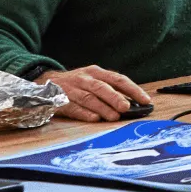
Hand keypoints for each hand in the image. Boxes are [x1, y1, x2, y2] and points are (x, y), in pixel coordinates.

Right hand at [35, 66, 150, 122]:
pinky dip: (84, 113)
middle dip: (115, 98)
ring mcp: (71, 89)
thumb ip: (110, 90)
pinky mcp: (60, 100)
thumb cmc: (77, 84)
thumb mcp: (93, 81)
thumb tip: (133, 104)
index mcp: (96, 72)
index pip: (118, 79)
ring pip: (88, 98)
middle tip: (126, 108)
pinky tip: (94, 119)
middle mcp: (84, 78)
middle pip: (102, 87)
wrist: (45, 82)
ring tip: (114, 117)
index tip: (145, 100)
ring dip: (102, 108)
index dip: (133, 89)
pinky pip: (73, 107)